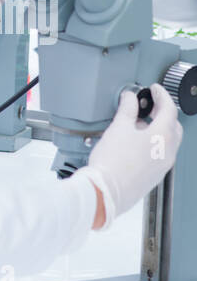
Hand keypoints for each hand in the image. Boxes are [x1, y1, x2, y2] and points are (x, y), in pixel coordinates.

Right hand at [81, 85, 181, 228]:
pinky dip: (154, 144)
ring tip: (139, 123)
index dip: (162, 95)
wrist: (106, 191)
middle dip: (164, 113)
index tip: (154, 89)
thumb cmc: (112, 161)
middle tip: (150, 104)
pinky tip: (136, 143)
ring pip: (168, 142)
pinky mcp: (154, 176)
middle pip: (174, 127)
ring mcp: (163, 166)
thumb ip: (127, 109)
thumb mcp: (119, 127)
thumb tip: (130, 98)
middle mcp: (168, 152)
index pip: (170, 109)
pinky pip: (161, 155)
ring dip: (159, 129)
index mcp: (163, 137)